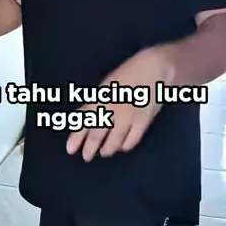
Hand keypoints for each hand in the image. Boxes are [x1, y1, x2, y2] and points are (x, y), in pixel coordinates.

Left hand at [66, 46, 174, 161]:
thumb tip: (81, 120)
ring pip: (114, 141)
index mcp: (101, 97)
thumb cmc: (128, 74)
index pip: (84, 121)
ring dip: (107, 149)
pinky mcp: (143, 122)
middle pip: (97, 135)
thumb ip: (94, 103)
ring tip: (104, 153)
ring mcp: (128, 116)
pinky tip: (121, 147)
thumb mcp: (106, 86)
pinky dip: (125, 146)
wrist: (155, 68)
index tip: (70, 149)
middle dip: (90, 148)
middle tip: (86, 157)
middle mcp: (112, 109)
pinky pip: (132, 140)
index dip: (76, 137)